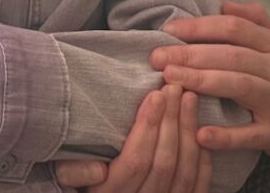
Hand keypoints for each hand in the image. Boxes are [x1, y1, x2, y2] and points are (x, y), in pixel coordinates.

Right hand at [54, 84, 211, 191]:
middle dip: (171, 121)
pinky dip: (202, 156)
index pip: (135, 162)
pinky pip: (198, 186)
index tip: (156, 95)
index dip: (148, 127)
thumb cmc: (81, 176)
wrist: (106, 191)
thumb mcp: (66, 171)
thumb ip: (74, 170)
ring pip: (183, 173)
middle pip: (162, 163)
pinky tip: (200, 129)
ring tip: (189, 98)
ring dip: (188, 132)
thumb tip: (98, 169)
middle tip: (174, 88)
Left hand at [150, 0, 269, 164]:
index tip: (170, 31)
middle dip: (191, 54)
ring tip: (170, 80)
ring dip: (201, 82)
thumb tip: (224, 5)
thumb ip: (255, 20)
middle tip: (158, 57)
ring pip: (238, 86)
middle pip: (231, 56)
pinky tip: (200, 133)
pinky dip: (224, 135)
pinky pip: (249, 134)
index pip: (234, 29)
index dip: (200, 28)